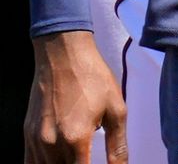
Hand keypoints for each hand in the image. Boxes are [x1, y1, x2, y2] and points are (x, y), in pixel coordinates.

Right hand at [27, 31, 124, 163]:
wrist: (62, 55)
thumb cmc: (93, 78)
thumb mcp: (116, 109)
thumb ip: (118, 145)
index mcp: (75, 139)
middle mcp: (50, 144)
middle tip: (88, 159)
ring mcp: (35, 141)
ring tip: (78, 157)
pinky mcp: (28, 135)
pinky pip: (31, 162)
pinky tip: (59, 159)